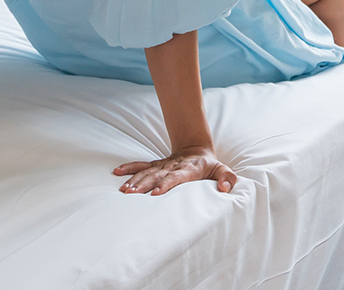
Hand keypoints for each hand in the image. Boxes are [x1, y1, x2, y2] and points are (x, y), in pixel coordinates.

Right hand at [114, 146, 237, 195]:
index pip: (177, 177)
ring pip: (147, 172)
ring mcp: (163, 166)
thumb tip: (224, 188)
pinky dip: (129, 168)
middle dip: (144, 184)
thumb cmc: (210, 165)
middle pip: (157, 175)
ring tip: (124, 190)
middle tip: (132, 195)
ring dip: (134, 180)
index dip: (167, 184)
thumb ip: (227, 178)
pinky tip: (117, 172)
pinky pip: (141, 166)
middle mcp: (173, 166)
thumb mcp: (223, 169)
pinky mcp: (156, 166)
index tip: (156, 193)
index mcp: (189, 169)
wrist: (196, 149)